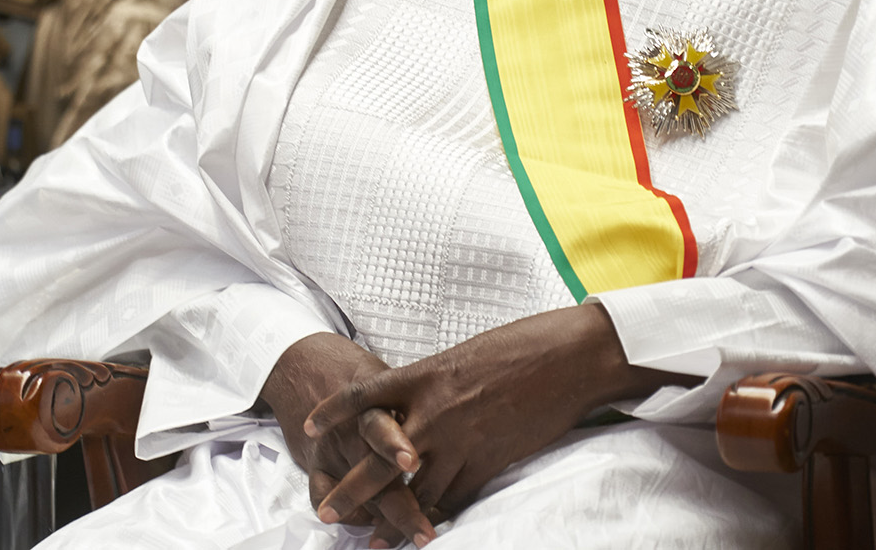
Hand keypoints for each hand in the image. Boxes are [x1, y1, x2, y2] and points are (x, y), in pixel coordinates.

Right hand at [261, 333, 433, 546]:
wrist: (304, 363)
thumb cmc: (358, 369)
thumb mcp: (393, 375)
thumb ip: (422, 403)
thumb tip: (465, 423)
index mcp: (374, 400)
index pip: (381, 425)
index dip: (394, 444)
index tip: (412, 463)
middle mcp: (350, 428)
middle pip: (375, 472)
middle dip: (402, 507)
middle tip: (423, 532)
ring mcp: (331, 448)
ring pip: (358, 493)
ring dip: (381, 521)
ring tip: (395, 542)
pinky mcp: (313, 462)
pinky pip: (321, 493)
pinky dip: (345, 513)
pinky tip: (362, 522)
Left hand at [303, 304, 690, 526]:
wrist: (568, 359)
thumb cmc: (521, 345)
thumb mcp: (464, 355)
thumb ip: (434, 383)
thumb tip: (414, 401)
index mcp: (424, 375)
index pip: (362, 396)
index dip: (331, 412)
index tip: (307, 425)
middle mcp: (433, 412)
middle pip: (378, 460)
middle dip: (351, 490)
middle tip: (326, 513)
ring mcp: (460, 442)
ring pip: (415, 492)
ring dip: (393, 521)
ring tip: (371, 544)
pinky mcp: (488, 462)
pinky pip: (455, 497)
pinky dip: (439, 516)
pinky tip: (426, 533)